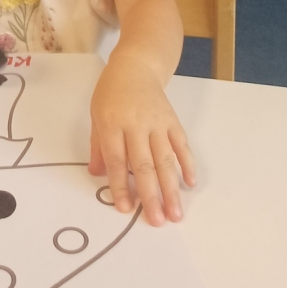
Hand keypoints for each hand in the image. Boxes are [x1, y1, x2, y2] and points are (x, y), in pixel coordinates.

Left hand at [89, 60, 194, 226]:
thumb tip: (96, 174)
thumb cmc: (111, 93)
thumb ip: (97, 146)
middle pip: (144, 164)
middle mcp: (136, 124)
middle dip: (151, 195)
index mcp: (112, 124)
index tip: (125, 209)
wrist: (136, 66)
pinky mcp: (172, 120)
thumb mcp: (96, 115)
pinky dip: (187, 164)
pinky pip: (181, 145)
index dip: (120, 186)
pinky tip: (190, 183)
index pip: (116, 160)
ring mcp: (157, 122)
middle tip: (157, 221)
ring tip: (176, 212)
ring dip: (172, 188)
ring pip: (165, 159)